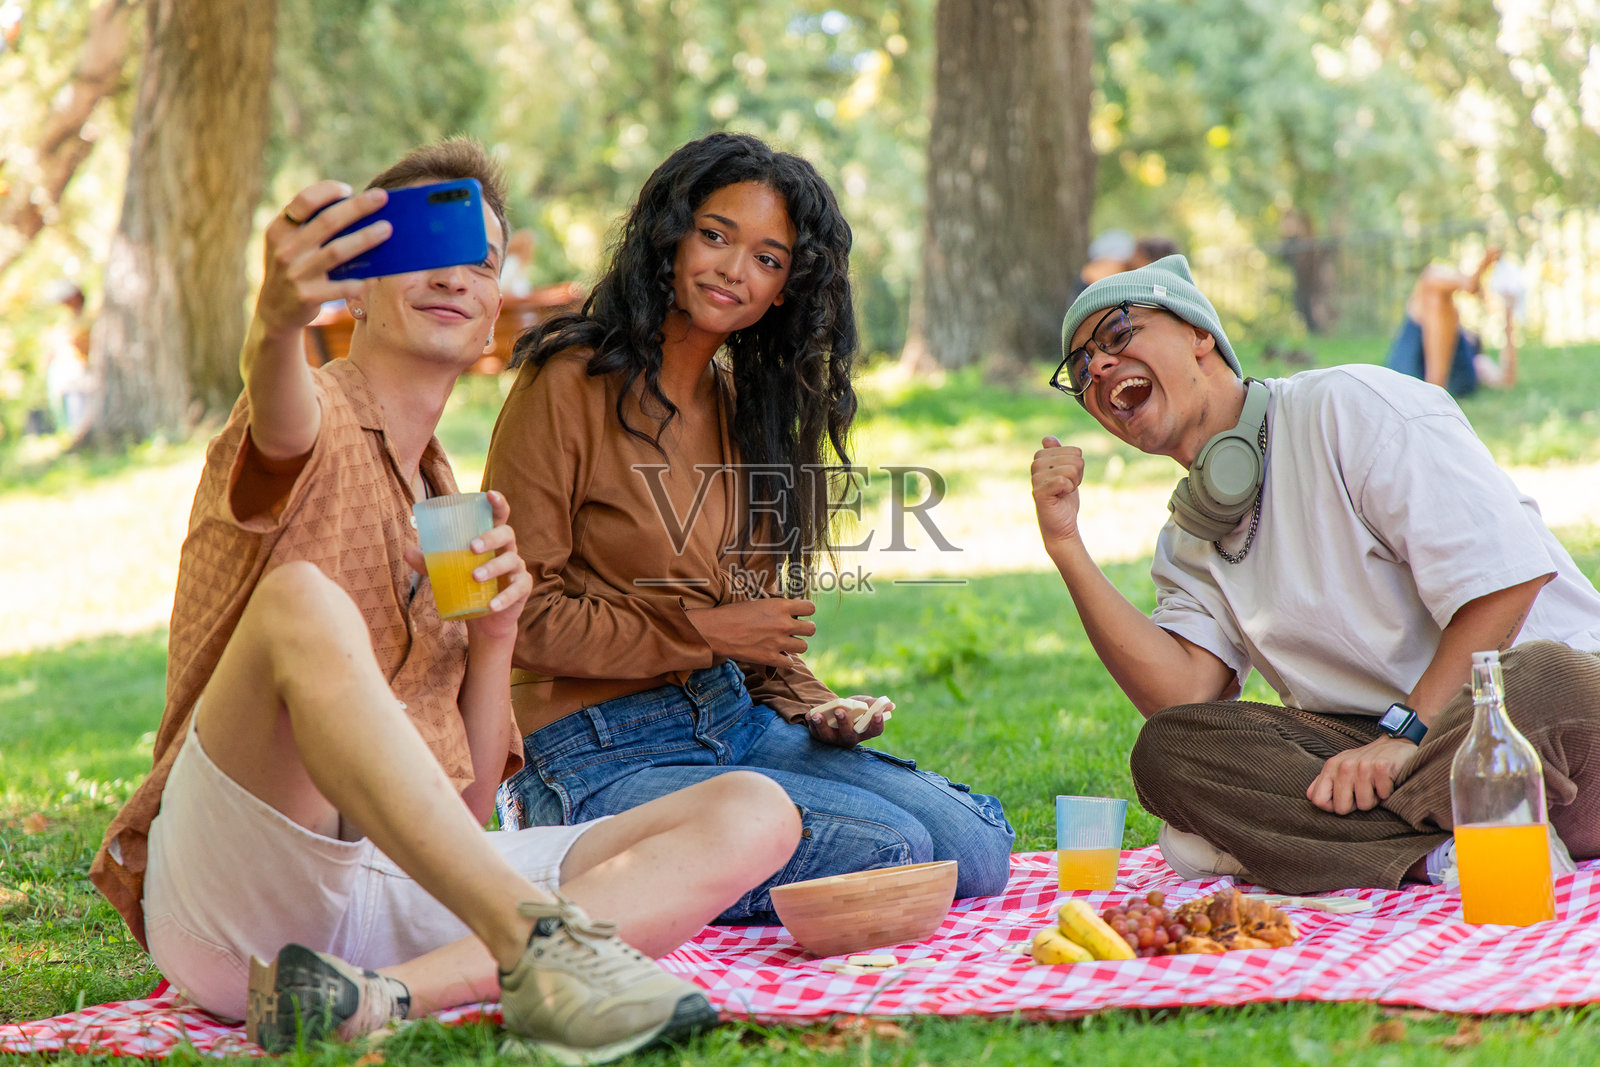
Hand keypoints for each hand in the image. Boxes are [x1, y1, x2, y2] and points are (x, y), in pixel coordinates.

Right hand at [254, 182, 392, 339]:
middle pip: (327, 221)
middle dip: (357, 207)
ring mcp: (296, 274)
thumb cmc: (293, 269)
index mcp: (280, 230)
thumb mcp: (289, 245)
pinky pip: (341, 287)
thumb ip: (311, 227)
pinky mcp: (308, 296)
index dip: (327, 191)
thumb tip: (356, 208)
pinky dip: (361, 280)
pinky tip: (378, 274)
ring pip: (337, 251)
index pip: (303, 200)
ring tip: (387, 229)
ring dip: (365, 238)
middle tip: (381, 197)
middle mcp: (286, 249)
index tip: (349, 190)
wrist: (275, 311)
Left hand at [403, 491, 530, 642]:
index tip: (489, 494)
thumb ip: (430, 561)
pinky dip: (504, 598)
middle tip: (472, 547)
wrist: (486, 617)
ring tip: (474, 577)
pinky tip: (491, 605)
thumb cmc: (468, 585)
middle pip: (507, 533)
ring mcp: (517, 567)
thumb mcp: (448, 571)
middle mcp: (508, 548)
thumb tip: (406, 551)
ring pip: (511, 560)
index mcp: (492, 538)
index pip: (499, 515)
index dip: (498, 502)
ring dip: (493, 567)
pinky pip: (517, 589)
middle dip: (491, 537)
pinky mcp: (523, 587)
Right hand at [686, 597, 815, 667]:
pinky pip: (790, 663)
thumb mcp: (758, 602)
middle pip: (811, 629)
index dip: (806, 611)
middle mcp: (783, 624)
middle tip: (795, 630)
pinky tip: (777, 656)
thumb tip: (789, 607)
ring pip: (804, 647)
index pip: (810, 608)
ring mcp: (778, 642)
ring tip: (786, 643)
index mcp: (780, 606)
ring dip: (796, 645)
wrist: (716, 630)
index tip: (800, 614)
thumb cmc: (733, 613)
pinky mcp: (770, 658)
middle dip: (805, 630)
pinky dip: (785, 661)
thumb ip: (776, 607)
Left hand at [803, 694, 892, 747]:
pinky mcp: (819, 735)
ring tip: (818, 715)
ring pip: (828, 736)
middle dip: (844, 723)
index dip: (877, 724)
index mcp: (864, 731)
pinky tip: (810, 715)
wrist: (833, 710)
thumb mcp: (863, 704)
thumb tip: (890, 705)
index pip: (874, 731)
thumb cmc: (853, 708)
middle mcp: (850, 738)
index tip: (876, 714)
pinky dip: (812, 723)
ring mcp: (834, 739)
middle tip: (840, 711)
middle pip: (849, 735)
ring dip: (822, 726)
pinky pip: (815, 732)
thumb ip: (874, 704)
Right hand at [1031, 436, 1085, 547]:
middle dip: (1077, 476)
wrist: (1061, 525)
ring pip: (1071, 470)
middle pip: (1075, 459)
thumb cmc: (1064, 498)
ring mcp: (1035, 478)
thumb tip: (1047, 438)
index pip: (1076, 451)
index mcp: (1042, 456)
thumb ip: (1059, 454)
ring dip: (1073, 484)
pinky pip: (1063, 481)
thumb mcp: (1066, 472)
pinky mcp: (1038, 492)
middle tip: (1066, 488)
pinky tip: (1060, 497)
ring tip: (1062, 493)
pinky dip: (1068, 490)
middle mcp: (1036, 464)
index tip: (1068, 479)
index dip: (1078, 467)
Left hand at [1306, 736, 1419, 814]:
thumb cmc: (1366, 762)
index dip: (1332, 807)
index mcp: (1331, 767)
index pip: (1318, 800)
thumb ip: (1325, 782)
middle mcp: (1344, 766)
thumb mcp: (1341, 768)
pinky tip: (1386, 781)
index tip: (1346, 800)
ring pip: (1364, 805)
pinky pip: (1382, 796)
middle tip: (1364, 791)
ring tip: (1376, 785)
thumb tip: (1311, 797)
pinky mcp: (1382, 767)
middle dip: (1355, 806)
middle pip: (1341, 808)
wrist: (1396, 745)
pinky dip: (1387, 793)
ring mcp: (1363, 766)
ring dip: (1374, 799)